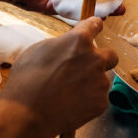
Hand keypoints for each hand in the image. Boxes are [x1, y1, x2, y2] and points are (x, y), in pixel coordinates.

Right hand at [0, 17, 117, 136]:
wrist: (26, 113)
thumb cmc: (28, 78)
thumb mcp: (40, 49)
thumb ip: (62, 43)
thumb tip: (70, 45)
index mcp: (79, 40)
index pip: (95, 24)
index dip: (94, 26)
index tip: (94, 28)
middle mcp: (95, 58)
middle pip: (110, 54)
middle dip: (101, 58)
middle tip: (86, 65)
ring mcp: (100, 81)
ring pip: (103, 77)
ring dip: (92, 80)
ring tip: (70, 89)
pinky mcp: (101, 102)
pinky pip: (99, 95)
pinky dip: (89, 97)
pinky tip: (72, 101)